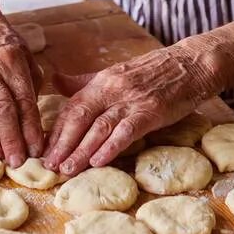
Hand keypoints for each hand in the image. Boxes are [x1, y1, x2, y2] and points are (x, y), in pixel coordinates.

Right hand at [0, 19, 42, 166]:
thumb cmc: (3, 46)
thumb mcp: (26, 56)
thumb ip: (31, 84)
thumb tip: (33, 121)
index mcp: (11, 61)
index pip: (24, 100)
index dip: (31, 127)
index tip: (36, 149)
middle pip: (0, 108)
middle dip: (11, 138)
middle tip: (17, 160)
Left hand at [42, 45, 214, 175]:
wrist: (191, 64)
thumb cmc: (154, 72)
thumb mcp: (115, 73)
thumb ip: (84, 82)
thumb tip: (54, 80)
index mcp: (101, 81)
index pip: (71, 107)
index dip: (56, 129)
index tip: (42, 150)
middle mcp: (112, 89)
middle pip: (79, 117)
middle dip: (62, 143)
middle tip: (49, 166)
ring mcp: (131, 100)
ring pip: (99, 127)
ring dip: (81, 150)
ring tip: (67, 169)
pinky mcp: (151, 111)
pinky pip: (127, 130)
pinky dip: (111, 146)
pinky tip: (98, 161)